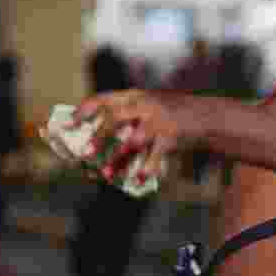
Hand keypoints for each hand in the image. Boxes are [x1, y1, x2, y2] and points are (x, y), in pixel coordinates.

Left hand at [67, 89, 203, 182]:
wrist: (208, 115)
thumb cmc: (170, 116)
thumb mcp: (148, 108)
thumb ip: (126, 119)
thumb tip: (95, 143)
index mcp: (133, 96)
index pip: (102, 99)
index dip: (83, 111)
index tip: (68, 125)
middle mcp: (144, 104)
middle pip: (115, 117)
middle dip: (98, 136)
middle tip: (85, 154)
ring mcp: (159, 119)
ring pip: (133, 140)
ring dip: (118, 159)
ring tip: (105, 175)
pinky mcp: (172, 135)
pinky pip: (156, 155)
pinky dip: (146, 168)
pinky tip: (138, 180)